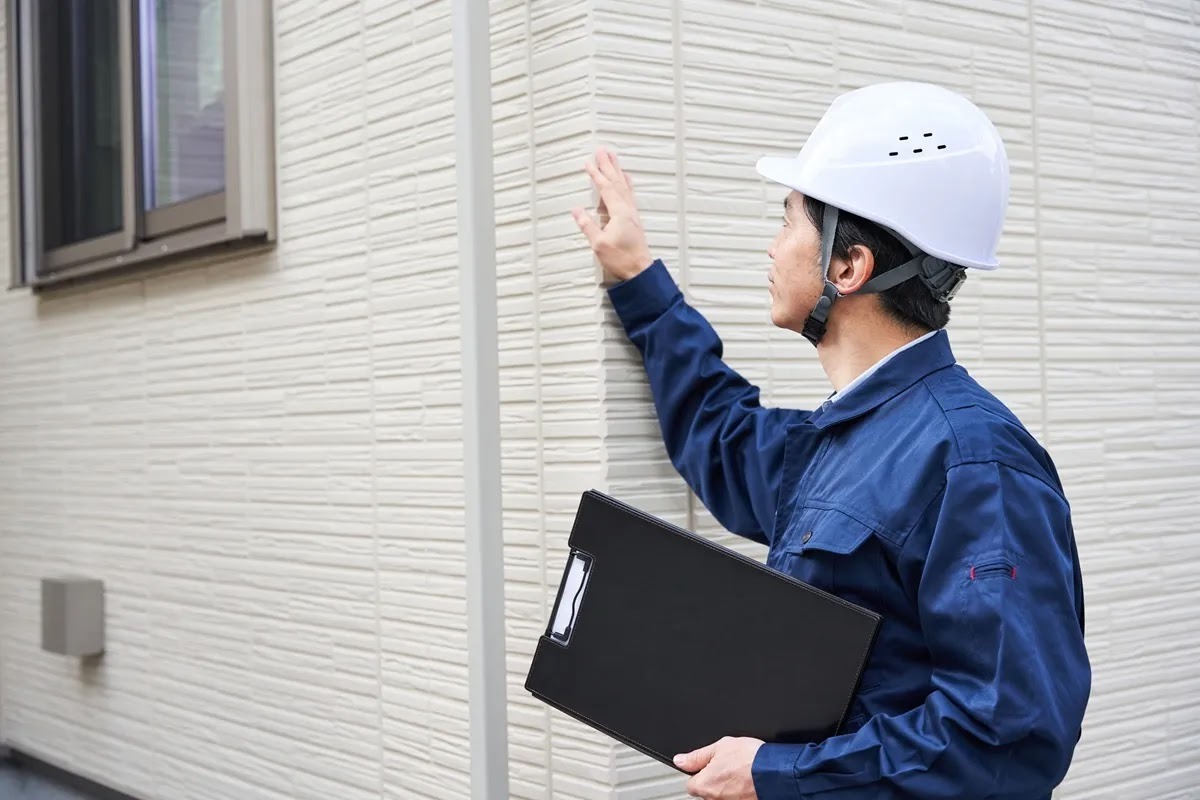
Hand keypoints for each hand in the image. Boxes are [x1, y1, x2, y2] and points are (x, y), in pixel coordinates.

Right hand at [572, 147, 653, 281]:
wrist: (640, 270)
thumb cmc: (621, 259)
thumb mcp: (599, 244)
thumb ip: (587, 226)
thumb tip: (576, 211)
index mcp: (619, 213)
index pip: (605, 188)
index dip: (596, 175)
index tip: (588, 163)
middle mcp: (628, 209)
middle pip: (616, 182)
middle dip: (608, 165)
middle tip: (602, 150)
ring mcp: (632, 213)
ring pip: (624, 185)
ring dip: (617, 170)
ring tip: (613, 158)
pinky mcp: (634, 218)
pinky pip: (629, 193)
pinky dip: (625, 182)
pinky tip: (625, 179)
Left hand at [674, 736, 763, 798]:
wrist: (777, 771)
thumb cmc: (751, 758)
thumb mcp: (720, 746)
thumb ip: (697, 756)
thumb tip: (680, 760)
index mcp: (705, 784)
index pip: (692, 784)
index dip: (700, 773)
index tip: (710, 766)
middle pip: (707, 792)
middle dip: (715, 781)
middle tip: (729, 767)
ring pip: (722, 796)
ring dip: (728, 787)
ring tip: (741, 773)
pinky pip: (736, 798)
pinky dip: (740, 792)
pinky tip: (747, 782)